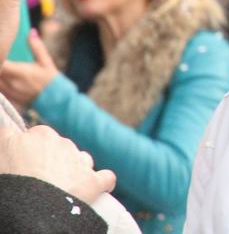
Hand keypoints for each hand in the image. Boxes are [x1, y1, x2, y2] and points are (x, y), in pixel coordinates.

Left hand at [0, 30, 58, 108]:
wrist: (55, 101)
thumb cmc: (51, 80)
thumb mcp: (46, 62)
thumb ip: (37, 47)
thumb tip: (32, 32)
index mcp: (20, 72)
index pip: (0, 62)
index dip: (0, 56)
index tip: (2, 51)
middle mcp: (11, 82)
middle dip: (0, 63)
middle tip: (3, 57)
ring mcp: (9, 91)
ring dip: (0, 74)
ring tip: (5, 67)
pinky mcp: (9, 98)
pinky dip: (0, 81)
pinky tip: (5, 77)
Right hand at [0, 125, 115, 202]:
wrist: (30, 208)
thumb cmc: (10, 181)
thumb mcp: (1, 153)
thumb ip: (6, 140)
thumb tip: (7, 134)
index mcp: (37, 134)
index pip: (31, 137)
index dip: (25, 152)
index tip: (21, 165)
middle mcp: (60, 143)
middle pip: (57, 148)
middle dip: (51, 161)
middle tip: (37, 180)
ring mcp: (79, 161)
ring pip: (80, 160)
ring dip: (75, 170)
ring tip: (60, 188)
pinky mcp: (94, 180)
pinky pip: (105, 179)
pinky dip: (101, 184)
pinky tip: (95, 191)